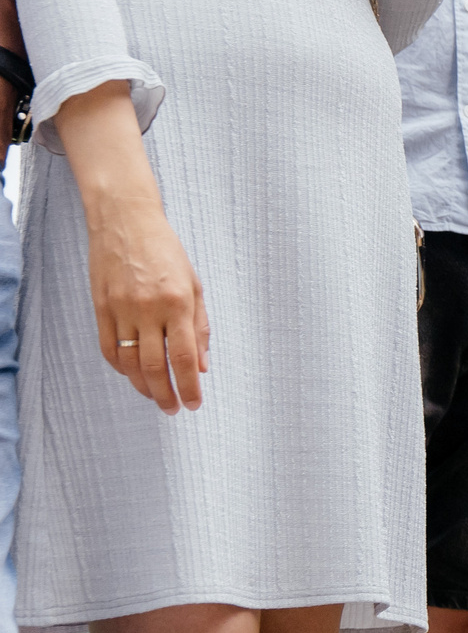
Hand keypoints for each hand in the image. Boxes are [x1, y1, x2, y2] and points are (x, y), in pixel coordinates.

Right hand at [88, 200, 207, 413]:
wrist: (126, 222)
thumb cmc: (167, 252)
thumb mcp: (195, 285)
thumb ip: (200, 327)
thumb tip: (202, 366)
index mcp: (178, 303)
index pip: (184, 357)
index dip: (189, 386)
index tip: (194, 403)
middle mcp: (149, 308)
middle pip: (155, 366)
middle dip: (166, 394)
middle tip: (174, 409)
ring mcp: (121, 308)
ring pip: (129, 362)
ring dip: (143, 386)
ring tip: (156, 397)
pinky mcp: (100, 307)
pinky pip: (108, 348)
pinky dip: (121, 367)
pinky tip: (132, 376)